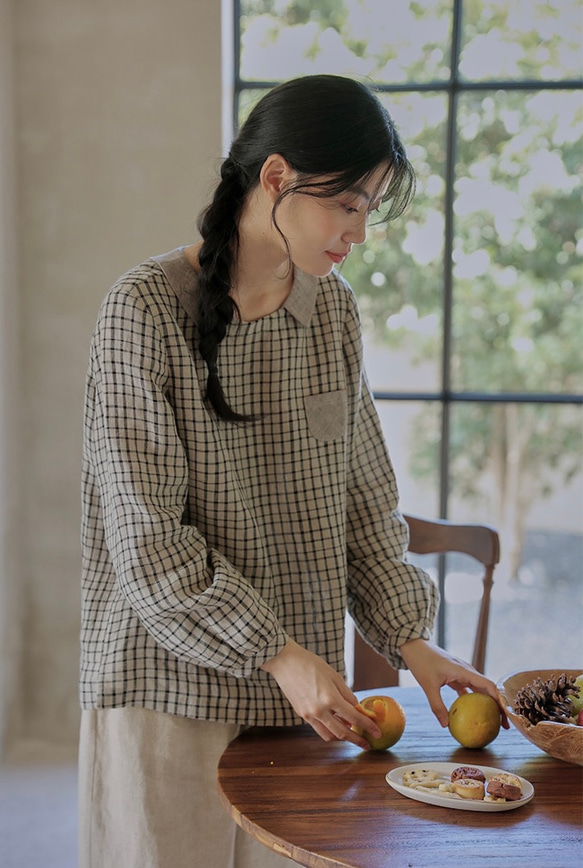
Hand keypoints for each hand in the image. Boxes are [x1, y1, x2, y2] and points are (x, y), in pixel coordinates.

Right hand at [261, 639, 381, 747]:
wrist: (285, 662)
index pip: (354, 718)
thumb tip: (356, 708)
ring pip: (329, 735)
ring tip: (351, 733)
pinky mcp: (302, 715)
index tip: (377, 732)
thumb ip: (347, 694)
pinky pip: (319, 729)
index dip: (368, 726)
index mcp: (330, 698)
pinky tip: (336, 724)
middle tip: (367, 743)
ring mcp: (309, 715)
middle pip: (342, 733)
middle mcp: (319, 710)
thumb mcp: (334, 676)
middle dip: (357, 740)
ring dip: (342, 737)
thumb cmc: (310, 664)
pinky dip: (329, 730)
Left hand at [399, 638, 508, 728]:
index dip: (500, 702)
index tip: (504, 718)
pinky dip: (472, 701)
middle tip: (502, 725)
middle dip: (497, 706)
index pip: (489, 686)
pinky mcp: (455, 675)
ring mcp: (462, 672)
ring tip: (491, 721)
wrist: (414, 645)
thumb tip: (446, 726)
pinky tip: (470, 713)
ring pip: (479, 689)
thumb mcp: (428, 685)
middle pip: (488, 689)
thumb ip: (437, 706)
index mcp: (465, 671)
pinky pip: (468, 689)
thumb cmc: (421, 662)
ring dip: (486, 703)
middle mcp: (467, 671)